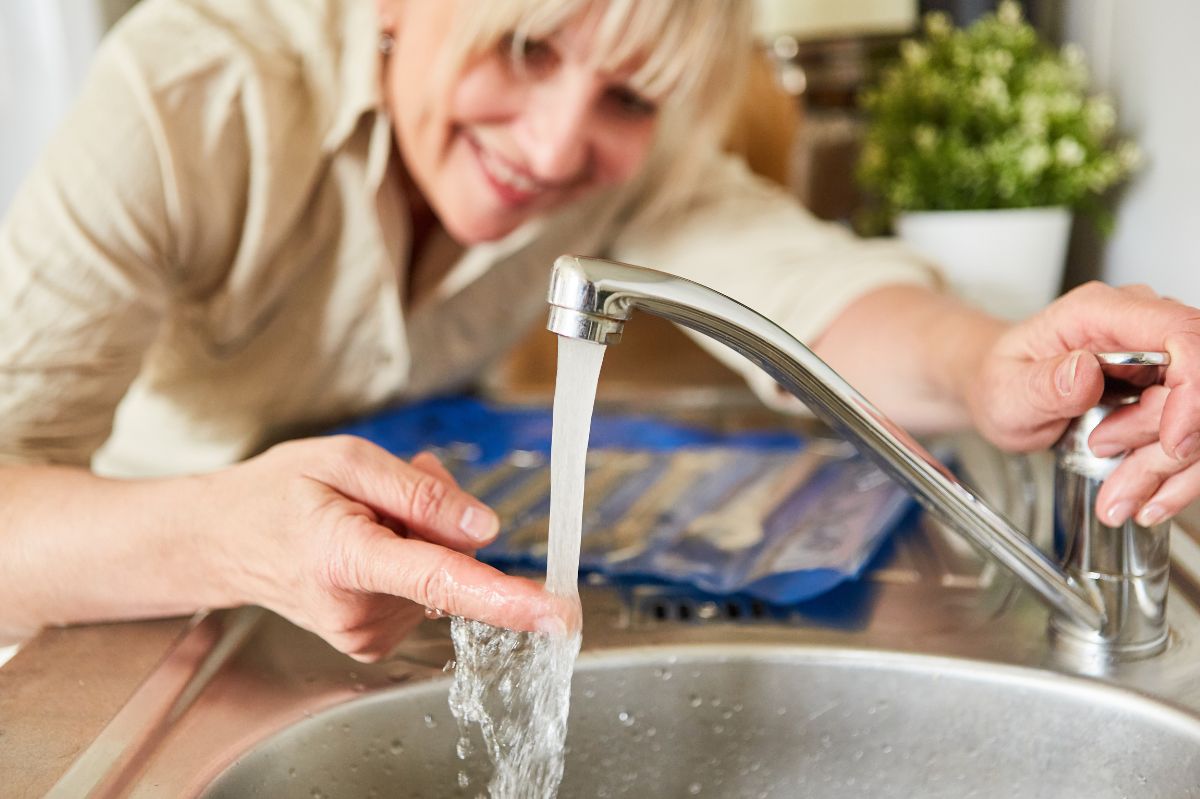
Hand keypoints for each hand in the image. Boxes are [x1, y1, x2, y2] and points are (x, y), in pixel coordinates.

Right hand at [195, 436, 569, 660]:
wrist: (222, 541)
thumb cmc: (278, 493)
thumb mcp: (345, 460)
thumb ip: (421, 492)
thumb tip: (486, 528)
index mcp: (346, 557)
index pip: (440, 580)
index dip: (505, 597)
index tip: (556, 613)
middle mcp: (357, 610)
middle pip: (447, 559)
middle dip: (433, 517)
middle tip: (375, 497)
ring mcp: (363, 633)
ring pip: (439, 571)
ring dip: (417, 536)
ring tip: (361, 519)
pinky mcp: (371, 640)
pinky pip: (423, 590)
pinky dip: (408, 558)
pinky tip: (368, 541)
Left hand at [967, 281, 1199, 525]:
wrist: (996, 388)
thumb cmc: (1000, 379)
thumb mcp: (1004, 390)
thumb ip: (1043, 383)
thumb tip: (1084, 370)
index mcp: (1100, 313)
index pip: (1181, 334)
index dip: (1192, 392)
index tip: (1171, 443)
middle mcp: (1140, 330)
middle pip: (1195, 386)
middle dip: (1166, 448)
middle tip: (1118, 482)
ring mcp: (1159, 361)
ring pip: (1199, 422)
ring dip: (1170, 471)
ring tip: (1121, 498)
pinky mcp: (1166, 393)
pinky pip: (1191, 439)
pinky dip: (1174, 476)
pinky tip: (1146, 497)